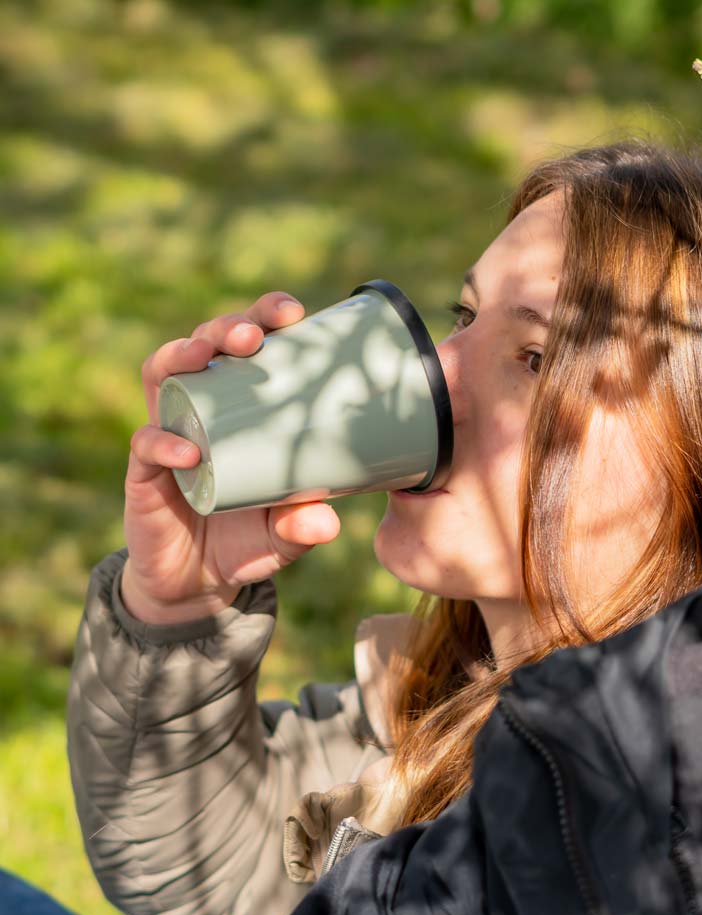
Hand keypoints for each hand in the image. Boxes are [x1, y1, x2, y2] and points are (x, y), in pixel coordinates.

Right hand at [121, 292, 341, 624]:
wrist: (198, 584)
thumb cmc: (249, 539)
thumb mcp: (284, 535)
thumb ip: (303, 527)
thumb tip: (327, 523)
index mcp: (241, 409)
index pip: (249, 350)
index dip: (265, 320)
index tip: (293, 312)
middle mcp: (202, 410)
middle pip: (204, 346)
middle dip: (225, 326)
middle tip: (251, 332)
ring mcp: (169, 435)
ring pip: (161, 374)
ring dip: (181, 354)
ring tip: (207, 355)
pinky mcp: (143, 472)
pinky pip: (147, 445)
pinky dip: (164, 441)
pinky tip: (189, 450)